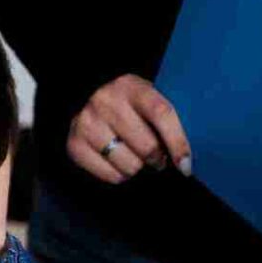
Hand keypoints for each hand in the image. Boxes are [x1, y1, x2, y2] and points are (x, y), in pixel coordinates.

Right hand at [68, 75, 190, 183]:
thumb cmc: (127, 104)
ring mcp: (88, 123)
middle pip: (147, 147)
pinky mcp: (75, 144)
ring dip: (138, 167)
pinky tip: (118, 161)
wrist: (85, 96)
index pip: (162, 114)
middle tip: (157, 158)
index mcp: (132, 87)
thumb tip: (184, 158)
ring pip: (130, 166)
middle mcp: (107, 102)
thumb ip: (163, 118)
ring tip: (134, 157)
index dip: (178, 143)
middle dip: (158, 159)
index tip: (186, 166)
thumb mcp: (146, 97)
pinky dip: (120, 175)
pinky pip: (111, 176)